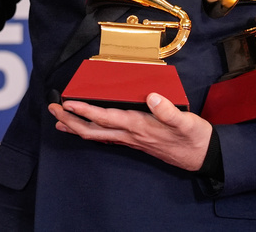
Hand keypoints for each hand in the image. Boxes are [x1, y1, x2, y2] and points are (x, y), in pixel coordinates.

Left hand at [48, 93, 212, 171]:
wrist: (202, 156)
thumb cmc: (194, 137)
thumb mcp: (186, 122)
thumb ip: (168, 111)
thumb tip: (153, 98)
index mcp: (139, 126)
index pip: (105, 117)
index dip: (85, 110)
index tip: (68, 103)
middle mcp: (131, 134)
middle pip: (93, 130)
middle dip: (70, 120)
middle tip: (53, 109)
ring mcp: (131, 139)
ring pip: (96, 135)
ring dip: (76, 127)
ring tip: (59, 121)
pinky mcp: (135, 141)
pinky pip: (106, 137)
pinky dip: (91, 131)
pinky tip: (85, 129)